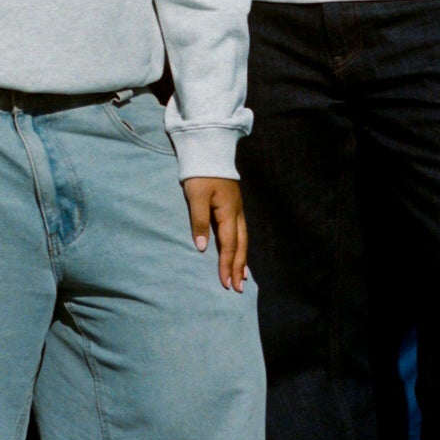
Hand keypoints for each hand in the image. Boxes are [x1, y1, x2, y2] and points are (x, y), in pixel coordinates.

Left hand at [181, 177, 248, 291]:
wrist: (210, 151)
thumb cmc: (200, 173)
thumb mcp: (196, 196)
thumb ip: (199, 221)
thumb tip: (203, 247)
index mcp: (228, 212)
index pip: (229, 244)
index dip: (227, 265)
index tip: (225, 283)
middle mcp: (237, 213)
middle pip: (241, 245)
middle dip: (239, 267)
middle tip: (238, 288)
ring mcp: (238, 209)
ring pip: (243, 239)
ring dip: (243, 259)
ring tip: (243, 277)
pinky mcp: (234, 206)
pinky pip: (241, 232)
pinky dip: (241, 247)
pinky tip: (240, 252)